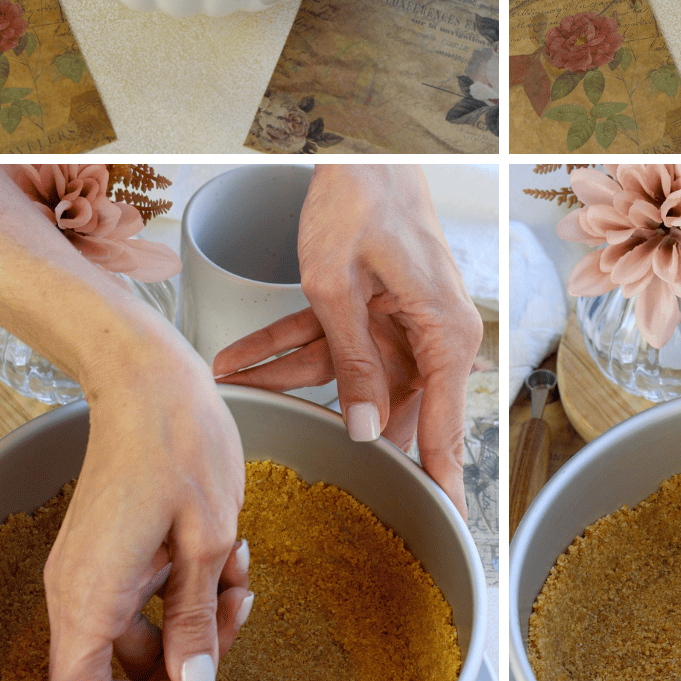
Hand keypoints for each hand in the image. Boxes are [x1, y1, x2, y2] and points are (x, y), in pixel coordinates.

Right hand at [43, 326, 249, 680]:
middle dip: (186, 649)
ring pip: (138, 625)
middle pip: (118, 665)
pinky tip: (222, 548)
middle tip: (234, 612)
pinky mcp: (106, 546)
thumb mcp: (206, 541)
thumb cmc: (178, 443)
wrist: (149, 378)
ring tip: (237, 569)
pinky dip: (183, 580)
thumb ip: (196, 619)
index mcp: (90, 595)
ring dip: (195, 610)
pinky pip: (140, 589)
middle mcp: (76, 588)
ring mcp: (89, 566)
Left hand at [212, 167, 481, 516]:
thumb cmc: (364, 201)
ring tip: (234, 386)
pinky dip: (284, 346)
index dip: (438, 484)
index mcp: (446, 335)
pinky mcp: (373, 307)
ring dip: (285, 377)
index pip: (446, 430)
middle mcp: (431, 334)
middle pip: (385, 406)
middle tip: (302, 469)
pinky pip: (330, 340)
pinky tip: (238, 361)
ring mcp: (401, 322)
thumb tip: (367, 432)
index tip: (439, 530)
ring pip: (344, 373)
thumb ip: (353, 364)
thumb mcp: (340, 288)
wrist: (359, 150)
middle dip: (330, 426)